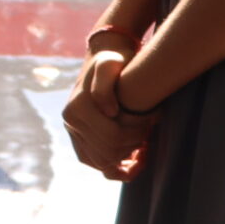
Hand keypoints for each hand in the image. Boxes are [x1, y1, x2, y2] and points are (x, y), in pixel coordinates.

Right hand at [61, 51, 153, 179]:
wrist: (108, 55)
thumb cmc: (115, 60)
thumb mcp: (111, 63)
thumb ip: (105, 84)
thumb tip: (109, 112)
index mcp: (76, 109)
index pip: (111, 137)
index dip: (137, 134)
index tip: (152, 120)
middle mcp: (71, 123)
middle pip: (108, 152)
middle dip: (134, 144)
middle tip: (151, 131)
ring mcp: (75, 132)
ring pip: (102, 163)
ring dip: (127, 158)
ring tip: (145, 146)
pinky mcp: (82, 138)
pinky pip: (97, 163)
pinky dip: (117, 168)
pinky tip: (135, 162)